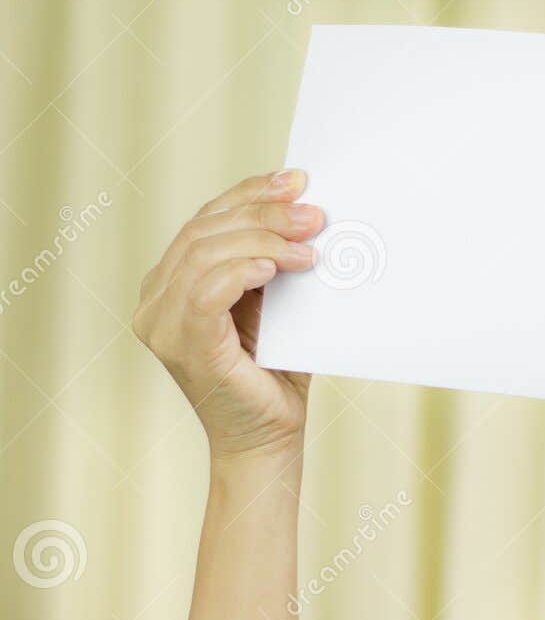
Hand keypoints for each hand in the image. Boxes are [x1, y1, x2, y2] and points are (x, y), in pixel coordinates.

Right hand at [133, 169, 322, 461]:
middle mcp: (156, 299)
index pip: (207, 220)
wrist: (269, 439)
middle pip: (206, 231)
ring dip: (263, 239)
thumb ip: (273, 262)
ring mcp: (162, 323)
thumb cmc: (276, 374)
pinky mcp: (182, 345)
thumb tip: (305, 207)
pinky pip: (205, 292)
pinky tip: (273, 266)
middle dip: (264, 213)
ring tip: (309, 242)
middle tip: (313, 212)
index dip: (250, 193)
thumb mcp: (275, 305)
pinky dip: (240, 271)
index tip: (295, 180)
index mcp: (173, 282)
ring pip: (205, 254)